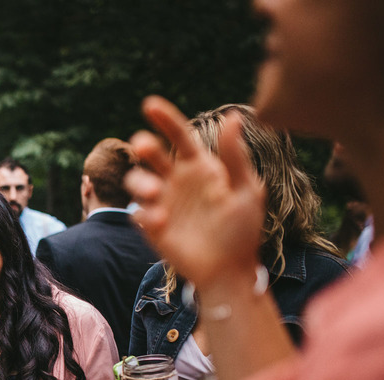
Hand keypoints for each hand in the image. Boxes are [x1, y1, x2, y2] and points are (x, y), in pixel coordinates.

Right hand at [126, 96, 266, 291]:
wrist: (228, 271)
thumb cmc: (242, 229)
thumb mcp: (246, 190)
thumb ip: (235, 156)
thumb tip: (233, 116)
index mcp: (199, 167)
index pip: (179, 137)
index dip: (165, 119)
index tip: (149, 104)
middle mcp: (176, 181)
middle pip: (152, 155)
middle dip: (144, 147)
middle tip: (142, 145)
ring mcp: (161, 203)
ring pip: (137, 181)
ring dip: (141, 182)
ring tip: (154, 192)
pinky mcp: (151, 227)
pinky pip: (138, 213)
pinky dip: (146, 214)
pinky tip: (162, 222)